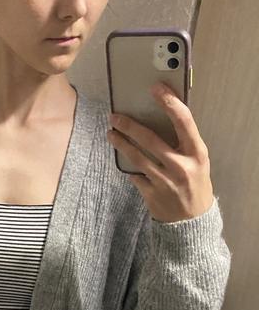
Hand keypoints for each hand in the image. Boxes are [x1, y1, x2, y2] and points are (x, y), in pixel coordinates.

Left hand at [107, 82, 214, 222]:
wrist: (192, 220)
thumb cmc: (195, 183)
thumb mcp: (198, 161)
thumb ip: (184, 142)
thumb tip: (162, 117)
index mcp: (197, 153)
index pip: (184, 121)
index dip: (169, 102)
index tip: (156, 88)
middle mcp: (181, 166)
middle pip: (150, 139)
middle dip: (130, 126)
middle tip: (115, 116)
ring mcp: (165, 181)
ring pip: (137, 157)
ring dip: (121, 144)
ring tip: (110, 134)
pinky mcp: (151, 194)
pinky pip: (135, 176)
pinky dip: (129, 167)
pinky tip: (123, 160)